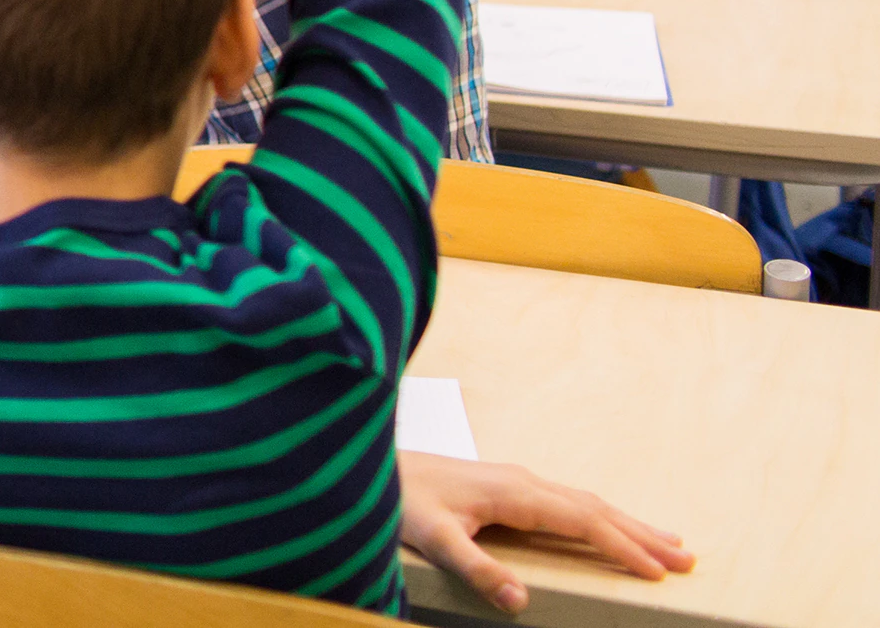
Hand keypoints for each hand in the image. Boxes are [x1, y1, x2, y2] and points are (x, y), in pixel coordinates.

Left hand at [397, 452, 690, 615]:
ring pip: (586, 502)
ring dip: (627, 523)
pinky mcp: (507, 485)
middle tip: (689, 559)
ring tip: (669, 543)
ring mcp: (517, 480)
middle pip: (597, 509)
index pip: (584, 522)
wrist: (374, 461)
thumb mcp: (433, 539)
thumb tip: (520, 603)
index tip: (659, 572)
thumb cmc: (401, 498)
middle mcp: (524, 482)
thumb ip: (476, 568)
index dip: (623, 548)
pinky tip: (606, 525)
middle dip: (643, 535)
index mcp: (516, 494)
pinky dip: (600, 515)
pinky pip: (568, 501)